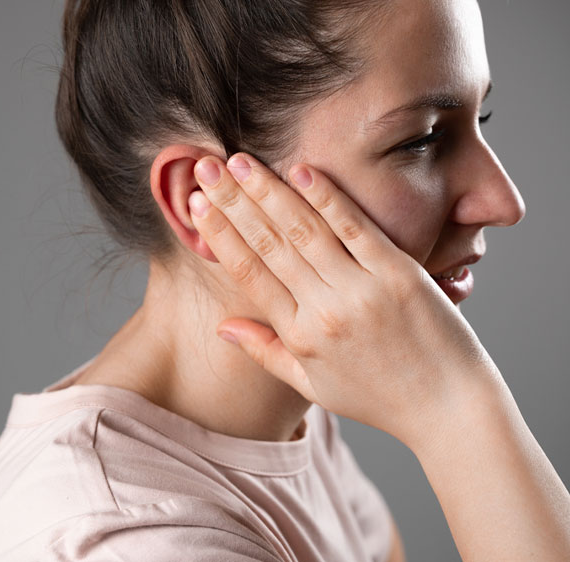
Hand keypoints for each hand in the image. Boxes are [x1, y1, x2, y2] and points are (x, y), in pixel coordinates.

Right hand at [188, 153, 501, 451]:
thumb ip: (265, 351)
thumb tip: (222, 326)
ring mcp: (362, 290)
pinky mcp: (399, 273)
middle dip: (234, 201)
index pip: (249, 274)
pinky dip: (328, 197)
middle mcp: (325, 311)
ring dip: (269, 191)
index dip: (220, 235)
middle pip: (269, 244)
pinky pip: (355, 227)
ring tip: (241, 161)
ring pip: (305, 230)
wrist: (448, 407)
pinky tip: (302, 170)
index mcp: (300, 337)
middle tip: (208, 167)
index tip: (198, 205)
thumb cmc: (378, 397)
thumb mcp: (313, 385)